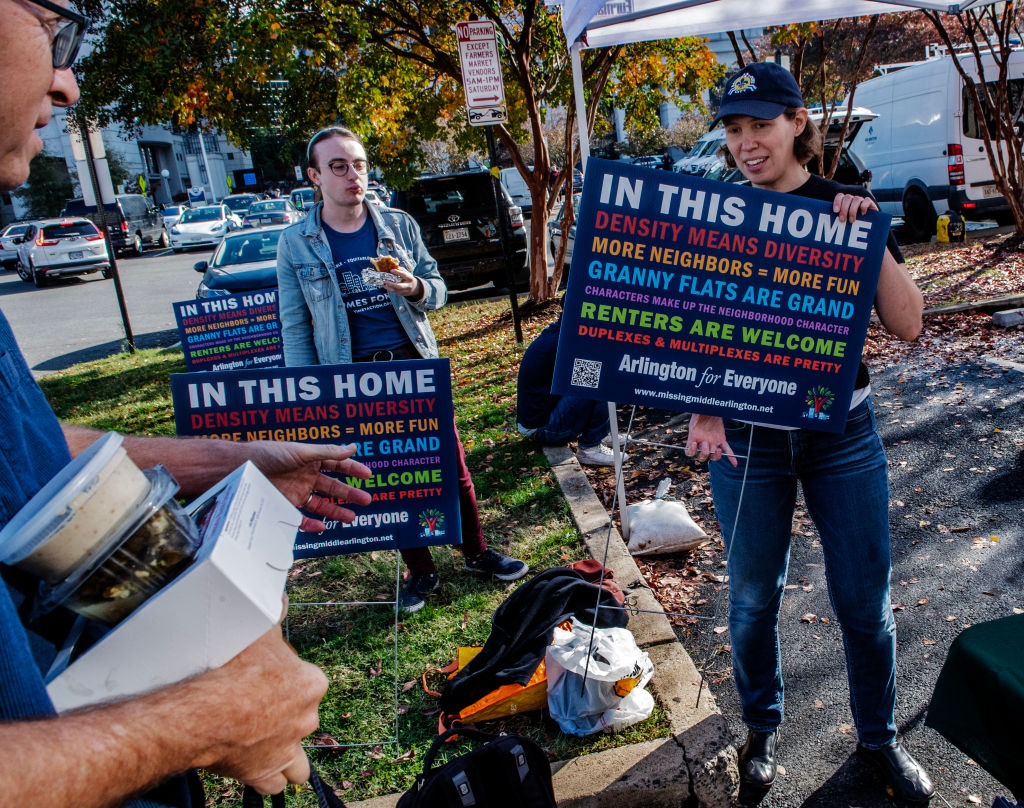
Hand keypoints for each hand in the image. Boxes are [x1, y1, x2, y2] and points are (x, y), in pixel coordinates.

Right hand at [200, 597, 327, 793]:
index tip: (266, 676)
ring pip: (300, 760)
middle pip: (303, 716)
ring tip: (267, 743)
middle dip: (285, 714)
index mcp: (312, 684)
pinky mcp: (266, 773)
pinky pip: (276, 784)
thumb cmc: (231, 669)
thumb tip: (280, 597)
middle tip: (256, 706)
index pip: (308, 681)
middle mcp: (307, 719)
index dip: (287, 678)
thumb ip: (273, 615)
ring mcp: (289, 748)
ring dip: (288, 752)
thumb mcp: (258, 631)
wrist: (203, 711)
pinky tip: (254, 765)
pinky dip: (267, 777)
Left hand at [246, 441, 372, 531]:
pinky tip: (322, 527)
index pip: (337, 464)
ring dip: (336, 511)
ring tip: (351, 518)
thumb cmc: (268, 454)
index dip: (353, 469)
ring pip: (320, 504)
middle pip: (332, 487)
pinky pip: (300, 517)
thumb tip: (353, 446)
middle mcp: (305, 476)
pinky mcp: (283, 505)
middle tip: (367, 500)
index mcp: (310, 460)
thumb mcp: (301, 452)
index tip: (368, 476)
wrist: (238, 468)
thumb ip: (328, 453)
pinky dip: (311, 523)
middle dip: (350, 494)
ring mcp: (295, 492)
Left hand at [383, 265, 423, 298]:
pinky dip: (388, 288)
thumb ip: (401, 270)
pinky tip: (384, 285)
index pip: (404, 275)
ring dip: (388, 286)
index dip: (398, 272)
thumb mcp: (407, 273)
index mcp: (410, 278)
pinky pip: (393, 291)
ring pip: (395, 289)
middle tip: (385, 280)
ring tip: (383, 283)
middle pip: (399, 286)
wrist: (414, 288)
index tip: (391, 270)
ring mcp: (404, 291)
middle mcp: (408, 285)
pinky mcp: (401, 294)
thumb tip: (394, 266)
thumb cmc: (408, 278)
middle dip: (391, 283)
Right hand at [684, 414, 737, 466]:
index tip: (694, 444)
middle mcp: (703, 444)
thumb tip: (693, 435)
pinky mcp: (721, 439)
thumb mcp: (694, 420)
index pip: (690, 453)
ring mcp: (713, 443)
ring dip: (715, 455)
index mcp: (694, 440)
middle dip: (704, 452)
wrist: (709, 410)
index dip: (691, 451)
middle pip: (702, 456)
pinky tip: (735, 463)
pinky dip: (731, 457)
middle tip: (706, 443)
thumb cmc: (700, 414)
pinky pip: (727, 449)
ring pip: (714, 456)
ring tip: (717, 449)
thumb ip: (694, 427)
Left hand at [832, 192, 877, 222]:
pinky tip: (862, 214)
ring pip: (856, 199)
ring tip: (851, 221)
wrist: (868, 226)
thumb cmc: (852, 224)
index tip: (835, 211)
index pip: (840, 196)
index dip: (837, 202)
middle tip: (842, 220)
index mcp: (845, 201)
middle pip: (847, 198)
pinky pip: (867, 200)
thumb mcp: (844, 221)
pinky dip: (864, 207)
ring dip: (852, 210)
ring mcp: (861, 200)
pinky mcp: (870, 203)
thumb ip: (838, 218)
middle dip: (844, 209)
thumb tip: (828, 220)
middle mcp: (853, 199)